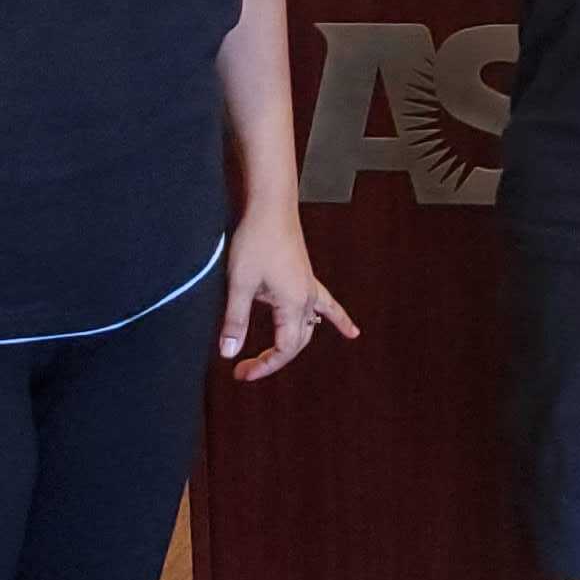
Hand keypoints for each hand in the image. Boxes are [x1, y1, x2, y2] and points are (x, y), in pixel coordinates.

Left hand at [221, 202, 358, 382]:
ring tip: (278, 361)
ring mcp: (309, 288)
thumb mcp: (239, 283)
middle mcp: (307, 299)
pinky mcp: (305, 277)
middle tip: (245, 369)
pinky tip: (351, 332)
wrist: (270, 206)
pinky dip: (337, 320)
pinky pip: (326, 305)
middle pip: (295, 343)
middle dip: (271, 360)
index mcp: (294, 303)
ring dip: (294, 347)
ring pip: (309, 328)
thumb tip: (228, 353)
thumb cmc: (256, 239)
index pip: (283, 349)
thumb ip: (235, 320)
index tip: (240, 373)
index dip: (264, 365)